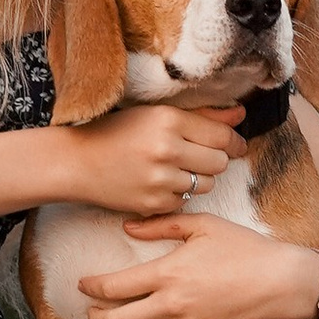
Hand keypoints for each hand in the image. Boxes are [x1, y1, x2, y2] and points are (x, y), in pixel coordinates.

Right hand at [56, 97, 242, 218]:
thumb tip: (241, 116)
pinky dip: (178, 194)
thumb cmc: (117, 132)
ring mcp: (160, 179)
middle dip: (215, 160)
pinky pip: (185, 201)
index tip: (236, 145)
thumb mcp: (156, 114)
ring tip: (176, 169)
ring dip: (198, 178)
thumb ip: (202, 116)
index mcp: (168, 120)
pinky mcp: (154, 203)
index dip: (234, 142)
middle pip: (219, 163)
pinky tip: (159, 182)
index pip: (222, 136)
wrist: (77, 162)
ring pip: (205, 185)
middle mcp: (167, 149)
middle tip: (199, 156)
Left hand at [80, 212, 314, 318]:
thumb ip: (161, 224)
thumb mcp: (202, 225)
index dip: (92, 287)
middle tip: (92, 312)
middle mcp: (172, 305)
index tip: (83, 284)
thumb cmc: (243, 248)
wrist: (279, 281)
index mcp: (168, 273)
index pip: (114, 287)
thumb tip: (127, 227)